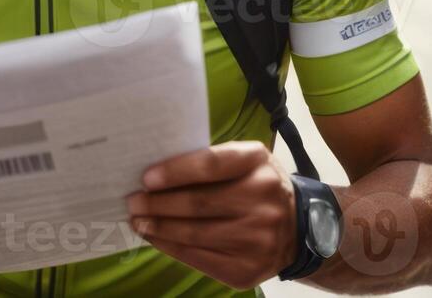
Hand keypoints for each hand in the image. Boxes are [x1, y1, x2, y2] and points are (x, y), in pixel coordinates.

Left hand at [125, 141, 297, 290]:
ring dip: (158, 227)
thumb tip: (158, 174)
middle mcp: (262, 200)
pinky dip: (170, 247)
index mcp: (258, 163)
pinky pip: (198, 259)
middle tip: (133, 201)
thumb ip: (211, 162)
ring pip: (194, 234)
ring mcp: (256, 238)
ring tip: (138, 220)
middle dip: (158, 204)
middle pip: (198, 203)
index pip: (211, 165)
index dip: (176, 171)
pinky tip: (156, 237)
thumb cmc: (259, 186)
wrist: (298, 230)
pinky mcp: (246, 269)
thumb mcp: (247, 161)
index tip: (146, 178)